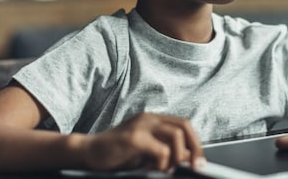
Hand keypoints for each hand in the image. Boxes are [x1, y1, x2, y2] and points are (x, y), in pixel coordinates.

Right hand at [82, 112, 205, 171]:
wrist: (88, 152)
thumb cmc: (116, 153)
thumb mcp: (145, 151)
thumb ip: (165, 151)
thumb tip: (188, 158)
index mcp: (153, 120)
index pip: (184, 124)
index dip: (196, 142)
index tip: (199, 161)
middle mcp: (149, 118)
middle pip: (184, 126)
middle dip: (195, 147)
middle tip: (195, 166)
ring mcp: (141, 126)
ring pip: (176, 135)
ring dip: (178, 155)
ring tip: (169, 168)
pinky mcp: (134, 138)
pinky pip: (161, 149)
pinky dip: (164, 162)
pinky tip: (155, 169)